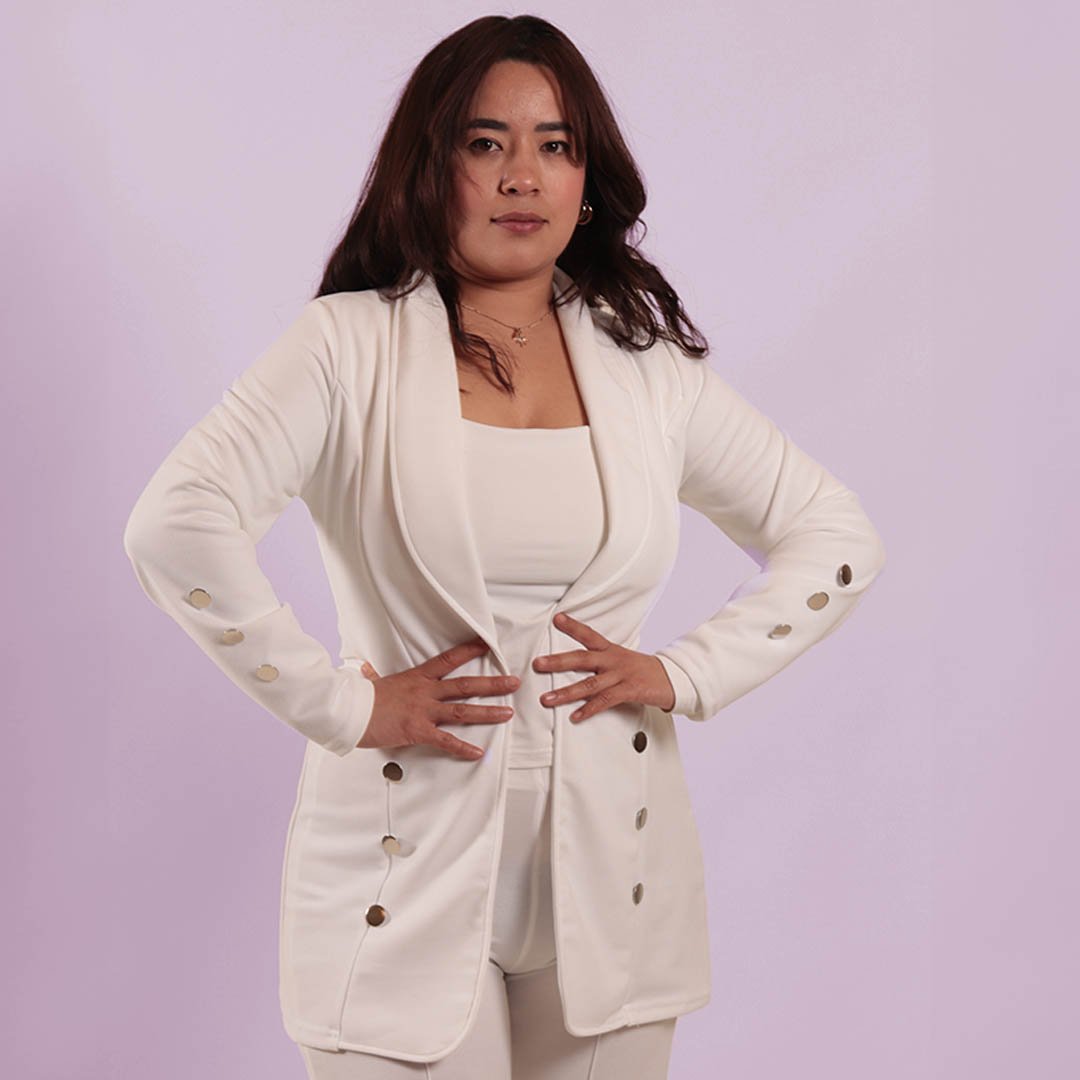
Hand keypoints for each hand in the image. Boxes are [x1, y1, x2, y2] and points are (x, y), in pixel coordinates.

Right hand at [353, 637, 519, 759]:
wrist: (347, 710)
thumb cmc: (359, 699)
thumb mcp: (370, 683)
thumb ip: (373, 677)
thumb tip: (365, 670)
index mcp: (416, 677)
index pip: (448, 660)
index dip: (468, 651)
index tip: (486, 644)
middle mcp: (425, 691)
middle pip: (465, 685)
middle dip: (492, 684)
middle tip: (514, 682)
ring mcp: (423, 710)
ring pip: (462, 710)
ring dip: (487, 712)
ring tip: (507, 713)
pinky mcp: (418, 730)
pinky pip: (445, 740)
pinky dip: (462, 747)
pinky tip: (478, 752)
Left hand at [532, 612, 676, 722]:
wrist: (672, 679)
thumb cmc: (642, 670)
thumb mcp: (621, 659)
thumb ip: (600, 660)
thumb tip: (574, 662)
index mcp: (610, 650)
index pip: (589, 635)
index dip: (573, 626)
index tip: (556, 619)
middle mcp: (613, 660)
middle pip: (582, 659)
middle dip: (558, 662)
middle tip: (538, 664)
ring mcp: (621, 675)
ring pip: (589, 684)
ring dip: (566, 692)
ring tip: (547, 699)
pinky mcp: (629, 690)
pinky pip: (605, 701)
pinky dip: (589, 709)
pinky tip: (575, 716)